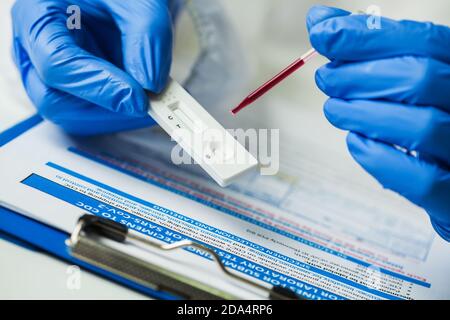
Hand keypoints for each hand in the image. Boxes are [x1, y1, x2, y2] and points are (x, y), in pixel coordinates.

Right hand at [12, 0, 175, 134]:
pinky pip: (87, 117)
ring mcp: (50, 75)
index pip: (57, 63)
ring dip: (115, 115)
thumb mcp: (137, 1)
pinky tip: (138, 99)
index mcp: (37, 16)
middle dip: (107, 108)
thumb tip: (149, 84)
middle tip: (148, 104)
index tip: (138, 98)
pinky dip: (118, 115)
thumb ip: (147, 35)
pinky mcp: (70, 91)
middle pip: (55, 100)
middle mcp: (35, 50)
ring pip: (72, 116)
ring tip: (148, 96)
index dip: (100, 87)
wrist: (119, 0)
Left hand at [307, 5, 449, 240]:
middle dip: (360, 75)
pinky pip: (421, 178)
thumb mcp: (410, 79)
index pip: (423, 42)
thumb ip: (373, 50)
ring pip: (420, 126)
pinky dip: (378, 157)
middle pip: (420, 78)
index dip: (367, 36)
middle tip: (325, 78)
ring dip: (362, 114)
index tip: (322, 32)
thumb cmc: (430, 121)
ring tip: (333, 109)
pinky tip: (354, 142)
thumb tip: (322, 23)